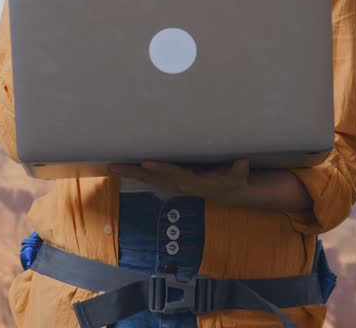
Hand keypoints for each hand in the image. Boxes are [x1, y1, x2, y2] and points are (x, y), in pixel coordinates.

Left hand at [109, 159, 251, 200]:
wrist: (226, 193)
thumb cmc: (231, 182)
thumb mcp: (238, 178)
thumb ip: (240, 171)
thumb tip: (243, 162)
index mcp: (191, 182)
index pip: (173, 173)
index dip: (160, 168)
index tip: (146, 163)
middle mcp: (178, 185)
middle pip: (153, 178)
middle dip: (134, 172)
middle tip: (114, 166)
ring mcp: (173, 185)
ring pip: (148, 179)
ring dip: (130, 173)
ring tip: (112, 166)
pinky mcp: (172, 183)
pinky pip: (151, 178)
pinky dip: (137, 174)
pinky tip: (125, 168)